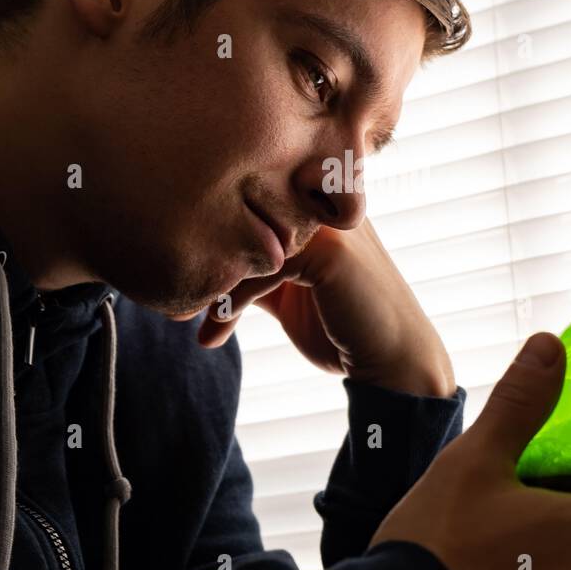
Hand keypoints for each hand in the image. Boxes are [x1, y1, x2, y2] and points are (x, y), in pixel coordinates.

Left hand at [193, 219, 455, 397]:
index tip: (183, 282)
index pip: (249, 207)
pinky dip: (233, 302)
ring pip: (249, 242)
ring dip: (215, 284)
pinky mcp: (331, 251)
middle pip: (244, 217)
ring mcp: (330, 224)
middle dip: (209, 257)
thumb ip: (258, 271)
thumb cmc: (342, 328)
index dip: (216, 241)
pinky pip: (264, 268)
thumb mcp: (287, 293)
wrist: (392, 363)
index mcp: (315, 209)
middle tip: (178, 299)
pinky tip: (215, 332)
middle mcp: (324, 206)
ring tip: (192, 318)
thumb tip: (205, 267)